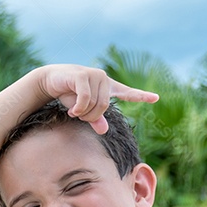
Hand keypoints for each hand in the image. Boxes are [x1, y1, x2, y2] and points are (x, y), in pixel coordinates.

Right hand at [38, 65, 157, 134]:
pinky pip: (86, 99)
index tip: (156, 98)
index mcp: (107, 87)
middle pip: (104, 107)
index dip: (141, 96)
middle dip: (91, 116)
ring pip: (96, 104)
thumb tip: (104, 130)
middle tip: (78, 115)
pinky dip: (79, 108)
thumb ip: (95, 119)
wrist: (50, 80)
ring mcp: (94, 75)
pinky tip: (72, 111)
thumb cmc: (68, 94)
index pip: (128, 92)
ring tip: (74, 111)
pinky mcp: (82, 75)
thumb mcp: (83, 109)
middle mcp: (103, 79)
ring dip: (83, 113)